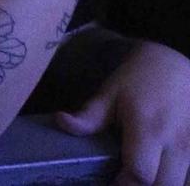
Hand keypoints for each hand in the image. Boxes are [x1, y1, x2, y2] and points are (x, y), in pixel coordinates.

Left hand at [54, 40, 189, 185]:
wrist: (174, 64)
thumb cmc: (138, 79)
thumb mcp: (110, 93)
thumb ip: (89, 115)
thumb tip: (61, 122)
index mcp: (150, 129)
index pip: (140, 173)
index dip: (124, 185)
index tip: (110, 183)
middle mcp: (177, 142)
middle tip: (124, 181)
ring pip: (182, 185)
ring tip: (139, 178)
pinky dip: (176, 180)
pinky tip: (158, 173)